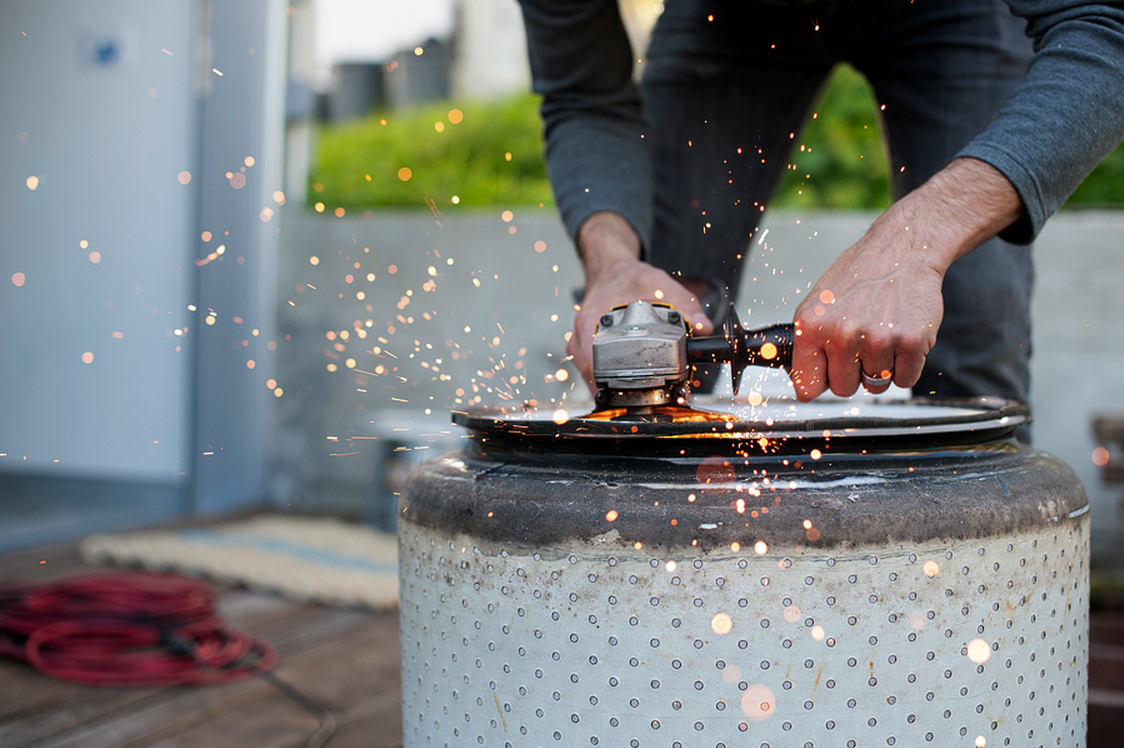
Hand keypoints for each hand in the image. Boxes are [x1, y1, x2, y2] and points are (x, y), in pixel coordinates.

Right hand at [567, 213, 714, 391]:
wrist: (611, 271)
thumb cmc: (629, 278)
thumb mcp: (660, 284)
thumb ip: (684, 305)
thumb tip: (702, 326)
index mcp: (591, 320)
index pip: (594, 364)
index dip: (615, 382)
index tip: (638, 388)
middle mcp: (581, 335)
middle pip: (593, 376)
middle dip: (618, 388)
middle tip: (645, 392)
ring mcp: (580, 344)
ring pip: (592, 377)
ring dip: (613, 384)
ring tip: (638, 385)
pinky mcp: (584, 349)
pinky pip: (592, 371)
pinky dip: (609, 376)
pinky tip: (626, 376)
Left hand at [789, 158, 1024, 400]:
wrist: (901, 250)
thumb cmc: (859, 277)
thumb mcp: (817, 305)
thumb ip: (807, 344)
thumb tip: (802, 384)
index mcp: (810, 326)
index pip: (807, 386)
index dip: (820, 382)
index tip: (827, 376)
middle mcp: (841, 334)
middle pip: (843, 389)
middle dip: (853, 373)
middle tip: (862, 344)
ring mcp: (878, 339)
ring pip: (876, 386)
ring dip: (882, 367)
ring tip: (882, 334)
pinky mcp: (911, 341)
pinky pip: (906, 380)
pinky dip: (907, 366)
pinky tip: (901, 337)